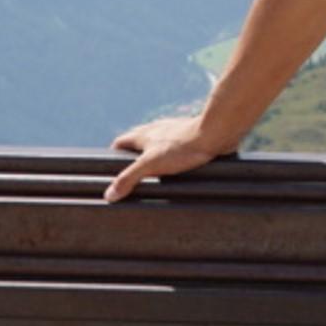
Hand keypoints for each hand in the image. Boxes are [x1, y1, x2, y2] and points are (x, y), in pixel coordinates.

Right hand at [104, 114, 235, 202]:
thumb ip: (129, 178)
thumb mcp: (150, 164)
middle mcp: (157, 130)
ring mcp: (175, 133)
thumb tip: (109, 195)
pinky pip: (177, 149)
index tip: (112, 170)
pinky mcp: (191, 138)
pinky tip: (179, 169)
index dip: (114, 156)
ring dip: (156, 158)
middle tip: (134, 177)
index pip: (120, 142)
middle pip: (138, 144)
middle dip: (134, 159)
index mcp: (142, 134)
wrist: (216, 133)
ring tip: (156, 176)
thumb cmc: (183, 146)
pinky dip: (174, 158)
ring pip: (159, 145)